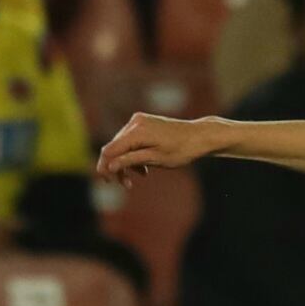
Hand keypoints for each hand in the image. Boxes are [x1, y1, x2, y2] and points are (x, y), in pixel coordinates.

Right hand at [98, 113, 230, 180]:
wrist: (200, 136)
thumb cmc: (182, 150)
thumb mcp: (156, 159)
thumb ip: (131, 161)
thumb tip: (109, 166)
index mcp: (137, 131)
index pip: (110, 150)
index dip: (104, 166)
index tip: (107, 181)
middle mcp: (135, 122)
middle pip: (115, 147)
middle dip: (118, 167)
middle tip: (126, 184)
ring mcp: (139, 121)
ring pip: (123, 145)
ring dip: (127, 162)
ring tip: (140, 175)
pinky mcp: (144, 123)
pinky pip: (131, 140)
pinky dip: (134, 154)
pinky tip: (144, 167)